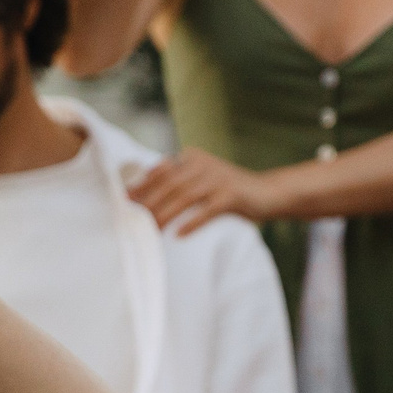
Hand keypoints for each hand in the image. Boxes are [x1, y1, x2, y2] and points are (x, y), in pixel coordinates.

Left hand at [128, 147, 283, 235]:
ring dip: (166, 214)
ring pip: (185, 197)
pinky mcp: (232, 196)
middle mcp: (204, 165)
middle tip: (132, 220)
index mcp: (193, 158)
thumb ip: (179, 182)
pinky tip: (180, 235)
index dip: (142, 185)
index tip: (124, 199)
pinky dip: (193, 222)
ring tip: (152, 230)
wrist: (268, 192)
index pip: (161, 170)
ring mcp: (218, 179)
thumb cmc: (229, 192)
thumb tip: (144, 198)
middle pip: (169, 184)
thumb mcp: (203, 180)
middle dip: (149, 202)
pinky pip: (208, 210)